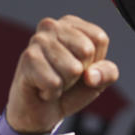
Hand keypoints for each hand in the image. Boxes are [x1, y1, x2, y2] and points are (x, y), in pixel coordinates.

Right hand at [5, 15, 118, 134]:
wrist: (41, 111)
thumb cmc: (72, 89)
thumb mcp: (99, 79)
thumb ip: (108, 72)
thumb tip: (90, 75)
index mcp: (72, 23)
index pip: (99, 39)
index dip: (95, 61)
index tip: (82, 67)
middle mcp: (52, 26)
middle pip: (87, 51)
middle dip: (81, 72)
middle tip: (65, 76)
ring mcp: (37, 40)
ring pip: (72, 69)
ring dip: (66, 84)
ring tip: (53, 81)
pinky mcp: (27, 58)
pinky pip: (55, 82)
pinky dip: (52, 92)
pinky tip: (42, 88)